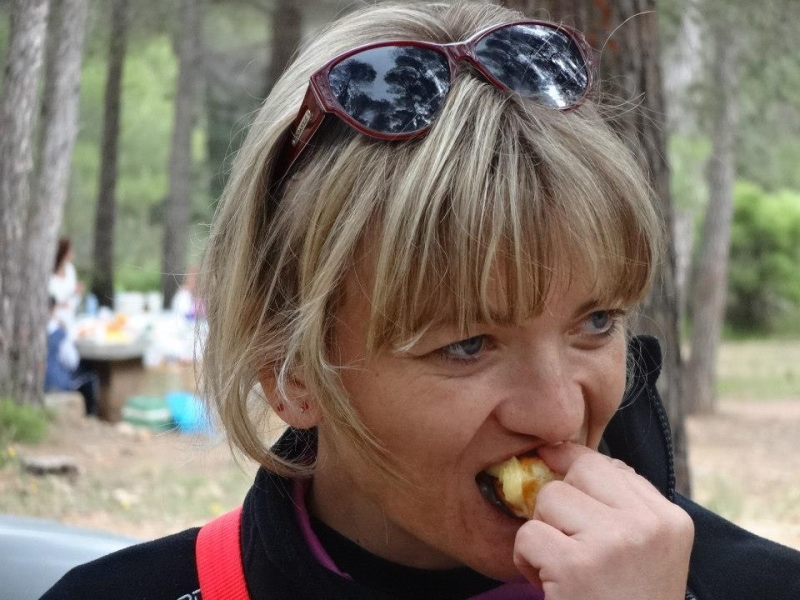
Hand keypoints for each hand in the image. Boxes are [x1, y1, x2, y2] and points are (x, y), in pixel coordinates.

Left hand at [513, 442, 693, 599]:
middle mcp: (648, 526)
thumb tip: (568, 455)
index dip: (574, 470)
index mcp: (670, 520)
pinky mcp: (577, 566)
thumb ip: (621, 506)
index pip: (607, 464)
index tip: (558, 479)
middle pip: (576, 472)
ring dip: (542, 534)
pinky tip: (549, 585)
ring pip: (548, 499)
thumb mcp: (647, 554)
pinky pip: (528, 534)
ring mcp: (613, 543)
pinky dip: (526, 561)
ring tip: (562, 569)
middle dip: (559, 504)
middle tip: (567, 544)